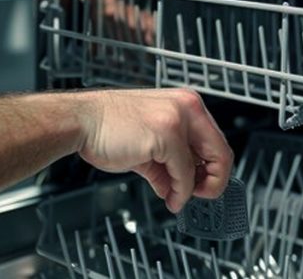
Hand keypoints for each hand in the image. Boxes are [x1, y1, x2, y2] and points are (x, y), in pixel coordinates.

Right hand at [76, 88, 232, 212]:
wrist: (81, 121)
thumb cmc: (106, 127)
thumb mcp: (147, 143)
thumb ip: (168, 162)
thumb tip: (178, 186)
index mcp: (184, 103)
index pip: (216, 140)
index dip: (213, 169)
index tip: (204, 184)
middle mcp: (186, 107)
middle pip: (221, 152)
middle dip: (213, 182)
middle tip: (201, 196)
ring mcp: (177, 119)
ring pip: (205, 165)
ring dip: (193, 190)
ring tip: (178, 199)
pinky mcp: (167, 135)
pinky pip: (184, 174)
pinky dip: (180, 192)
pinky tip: (170, 197)